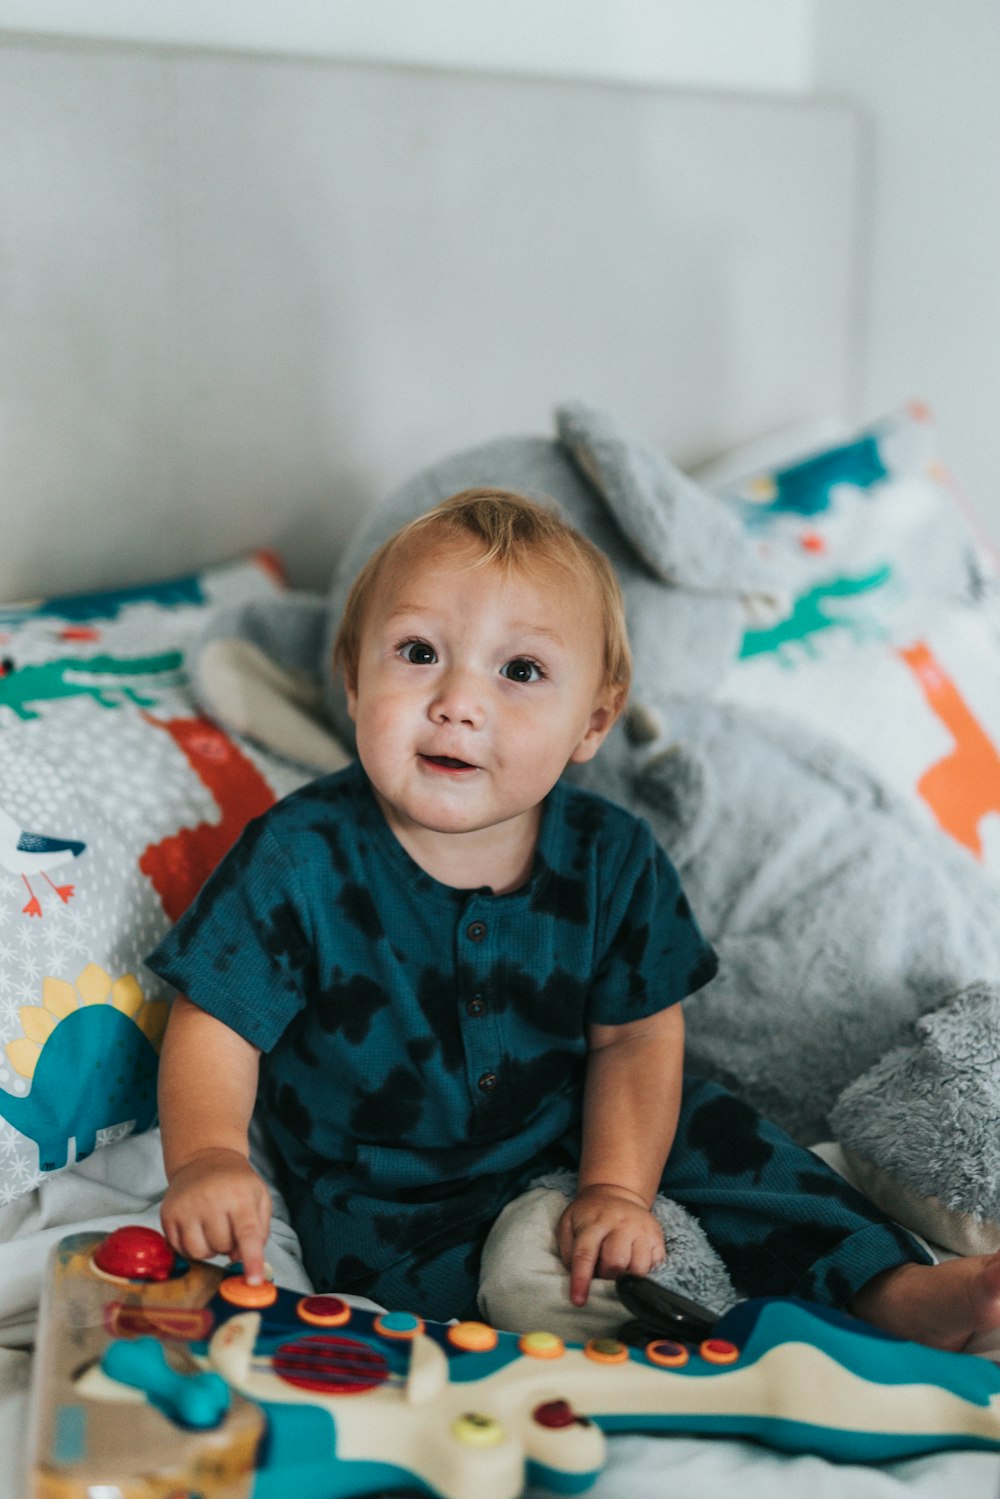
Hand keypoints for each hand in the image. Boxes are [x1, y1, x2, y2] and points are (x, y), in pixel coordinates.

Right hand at [160, 1148, 270, 1282]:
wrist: (204, 1159)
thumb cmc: (237, 1183)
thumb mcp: (259, 1197)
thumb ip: (260, 1230)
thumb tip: (241, 1259)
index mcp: (239, 1195)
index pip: (247, 1233)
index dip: (252, 1259)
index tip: (255, 1281)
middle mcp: (210, 1200)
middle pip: (221, 1247)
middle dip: (228, 1245)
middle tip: (228, 1226)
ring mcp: (186, 1207)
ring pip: (199, 1252)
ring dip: (209, 1249)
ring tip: (212, 1229)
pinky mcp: (167, 1214)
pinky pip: (180, 1249)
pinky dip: (191, 1246)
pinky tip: (197, 1228)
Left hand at [557, 1184, 665, 1306]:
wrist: (618, 1193)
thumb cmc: (589, 1214)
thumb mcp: (569, 1224)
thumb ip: (568, 1251)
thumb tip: (576, 1278)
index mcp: (594, 1221)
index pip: (586, 1254)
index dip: (582, 1280)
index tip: (578, 1301)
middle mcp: (620, 1224)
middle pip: (616, 1263)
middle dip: (607, 1279)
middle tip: (602, 1279)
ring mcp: (642, 1230)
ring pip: (639, 1267)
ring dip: (628, 1280)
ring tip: (618, 1276)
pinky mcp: (657, 1237)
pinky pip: (655, 1265)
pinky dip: (645, 1274)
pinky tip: (634, 1269)